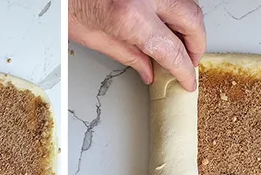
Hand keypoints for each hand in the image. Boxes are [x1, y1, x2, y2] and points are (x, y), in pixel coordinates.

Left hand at [69, 0, 206, 91]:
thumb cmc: (64, 1)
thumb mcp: (92, 36)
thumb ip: (128, 55)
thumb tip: (149, 69)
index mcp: (131, 15)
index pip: (173, 50)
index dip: (185, 70)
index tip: (188, 80)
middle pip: (192, 20)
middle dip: (197, 45)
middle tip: (190, 60)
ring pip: (188, 2)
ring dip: (189, 25)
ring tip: (179, 43)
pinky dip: (174, 9)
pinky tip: (167, 22)